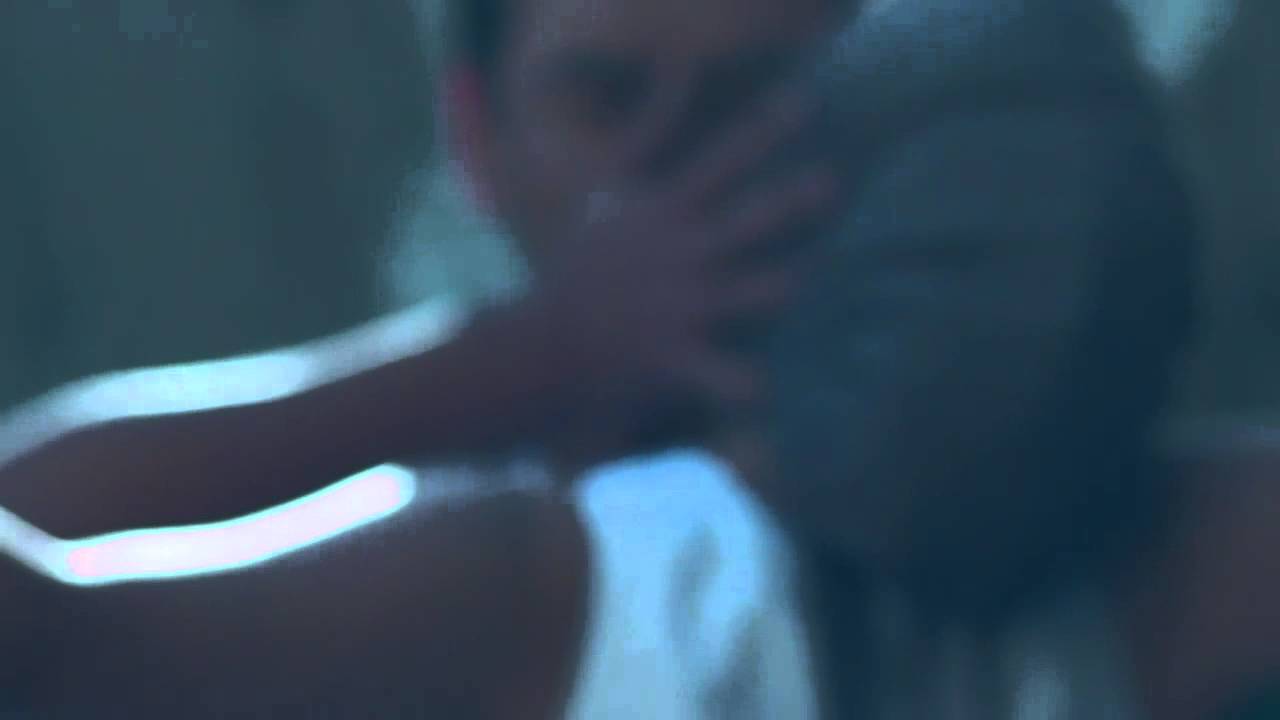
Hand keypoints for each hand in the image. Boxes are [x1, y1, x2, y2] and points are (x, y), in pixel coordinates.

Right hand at [531, 79, 838, 462]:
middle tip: (830, 183)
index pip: (718, 162)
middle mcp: (679, 255)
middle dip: (788, 202)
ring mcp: (679, 305)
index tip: (803, 103)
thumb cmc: (584, 263)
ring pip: (746, 291)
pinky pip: (717, 373)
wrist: (544, 340)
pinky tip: (763, 389)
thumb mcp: (610, 188)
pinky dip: (740, 384)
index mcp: (664, 214)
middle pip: (744, 221)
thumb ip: (650, 128)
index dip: (761, 131)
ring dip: (777, 287)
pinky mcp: (672, 354)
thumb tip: (680, 68)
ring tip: (801, 281)